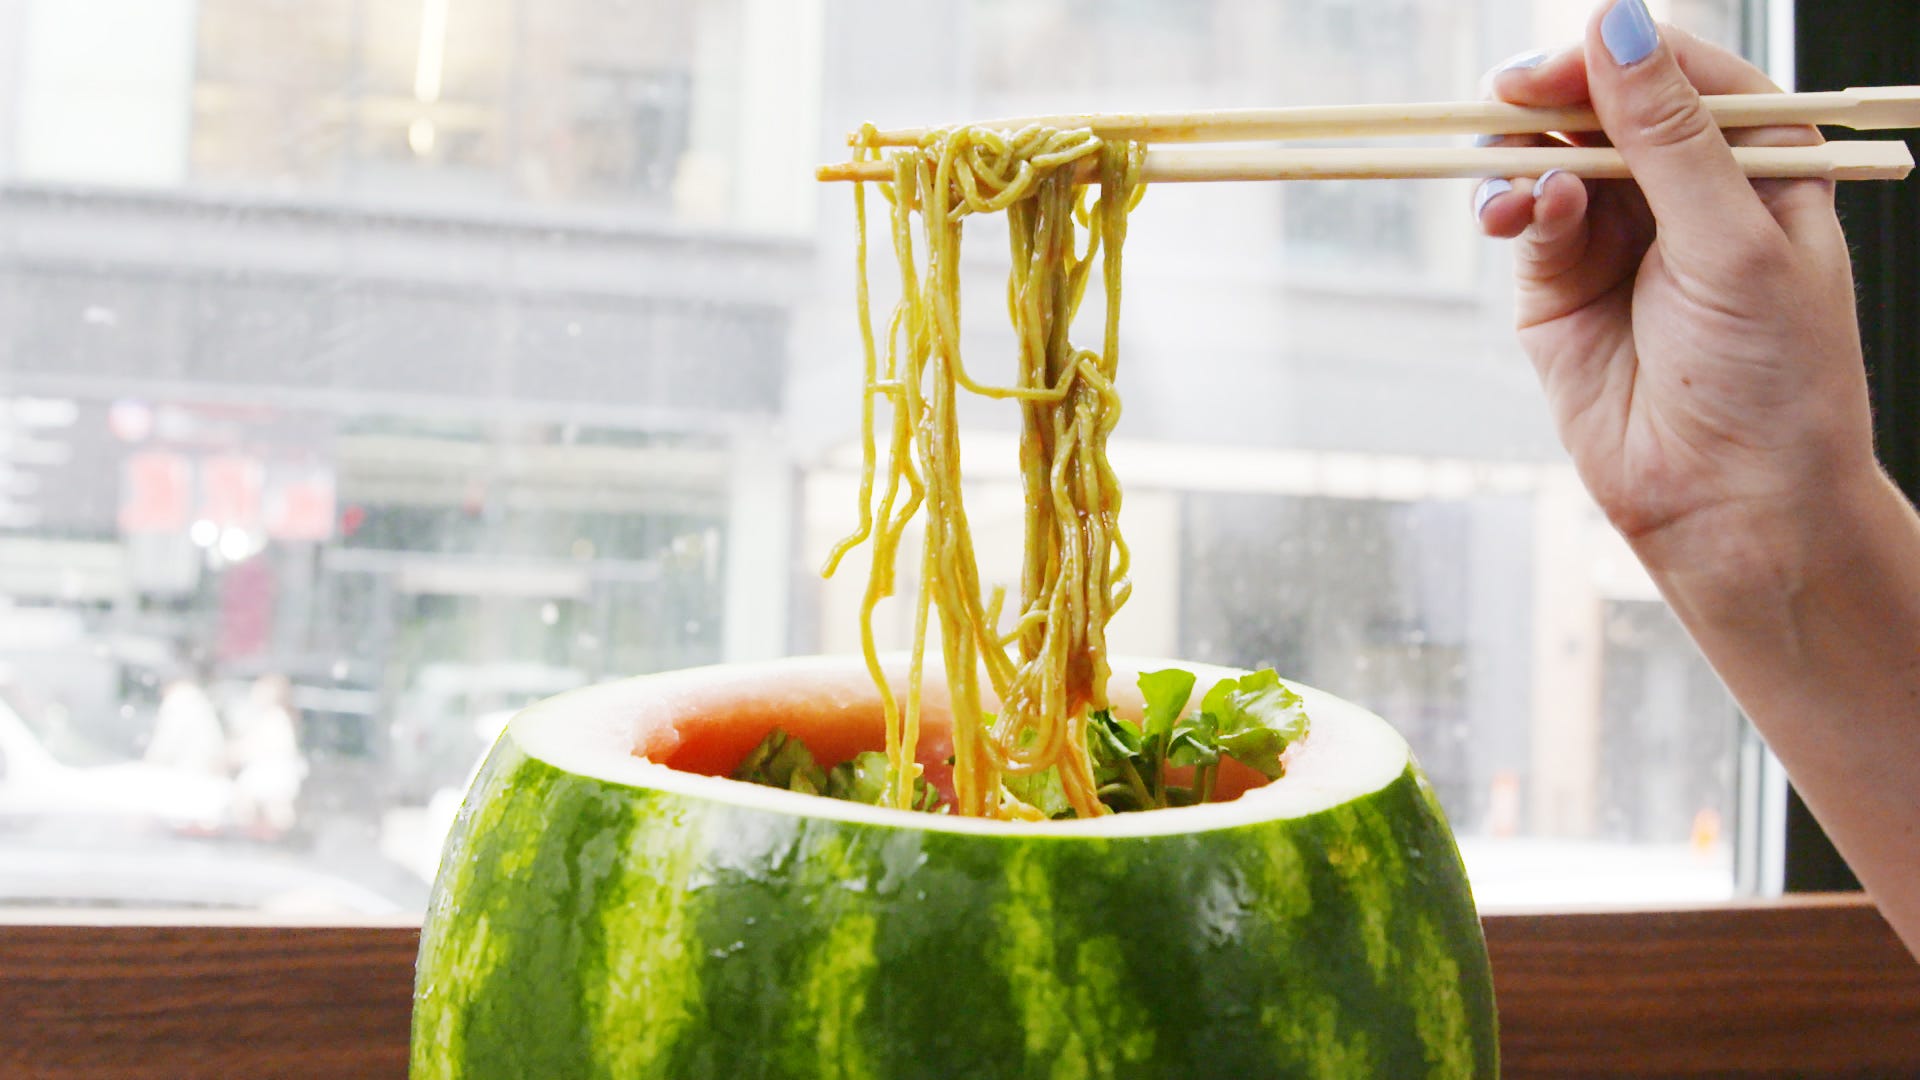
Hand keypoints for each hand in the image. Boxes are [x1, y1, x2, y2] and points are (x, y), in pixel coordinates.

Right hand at [1473, 0, 1878, 594]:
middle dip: (1557, 96)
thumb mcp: (1732, 241)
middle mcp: (1685, 188)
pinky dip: (1508, 205)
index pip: (1683, 73)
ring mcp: (1617, 233)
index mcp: (1759, 161)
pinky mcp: (1559, 283)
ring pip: (1554, 153)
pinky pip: (1525, 216)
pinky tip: (1510, 216)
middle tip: (1512, 99)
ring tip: (1510, 184)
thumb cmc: (1772, 378)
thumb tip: (1617, 27)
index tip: (1569, 58)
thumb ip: (1668, 137)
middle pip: (1606, 103)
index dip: (1622, 56)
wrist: (1731, 503)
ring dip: (1522, 153)